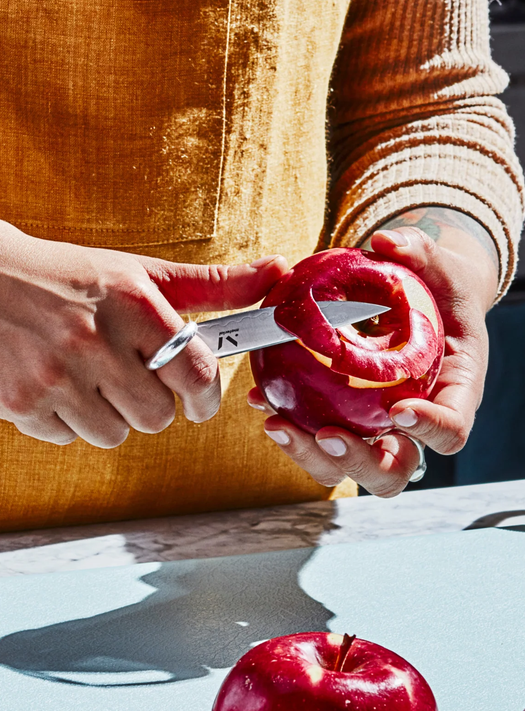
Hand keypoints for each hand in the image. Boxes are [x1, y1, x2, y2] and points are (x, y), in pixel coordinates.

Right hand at [0, 194, 286, 446]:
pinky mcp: (20, 403)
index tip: (198, 401)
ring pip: (113, 434)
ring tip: (80, 373)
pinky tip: (48, 381)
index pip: (194, 372)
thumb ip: (209, 285)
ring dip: (105, 414)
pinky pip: (67, 438)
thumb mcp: (135, 271)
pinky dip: (63, 420)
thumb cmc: (66, 276)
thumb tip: (279, 274)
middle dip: (148, 403)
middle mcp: (93, 339)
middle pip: (155, 415)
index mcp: (132, 303)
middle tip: (123, 375)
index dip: (204, 397)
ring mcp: (54, 375)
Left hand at [247, 207, 498, 496]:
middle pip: (396, 469)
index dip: (430, 429)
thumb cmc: (435, 285)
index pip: (452, 430)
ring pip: (348, 466)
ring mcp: (377, 430)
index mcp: (452, 393)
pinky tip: (259, 399)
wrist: (422, 303)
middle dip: (362, 461)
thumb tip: (384, 241)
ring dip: (310, 454)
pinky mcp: (345, 423)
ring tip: (276, 424)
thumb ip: (416, 251)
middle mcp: (417, 423)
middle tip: (328, 435)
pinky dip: (288, 426)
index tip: (400, 412)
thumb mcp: (435, 264)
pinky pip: (315, 436)